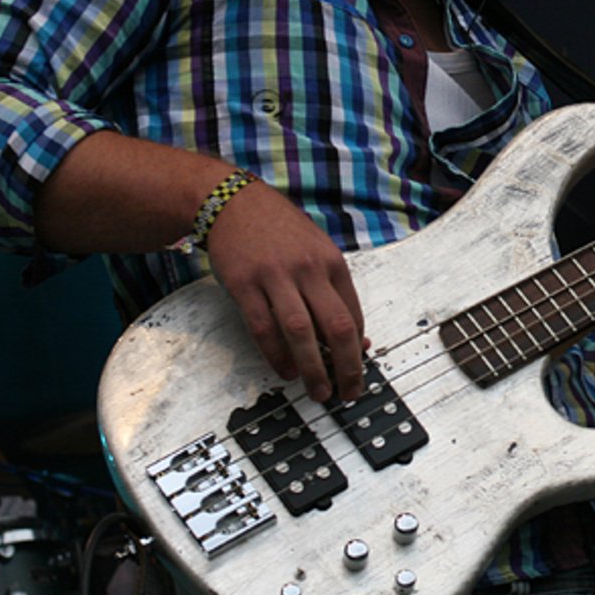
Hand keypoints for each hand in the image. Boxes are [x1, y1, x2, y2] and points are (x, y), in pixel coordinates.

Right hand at [203, 180, 365, 400]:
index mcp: (331, 262)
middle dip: (347, 366)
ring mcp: (275, 277)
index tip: (357, 368)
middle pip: (336, 326)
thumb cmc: (280, 229)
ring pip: (300, 332)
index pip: (353, 314)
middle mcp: (308, 269)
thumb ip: (331, 288)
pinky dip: (276, 355)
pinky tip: (285, 370)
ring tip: (318, 391)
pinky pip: (263, 328)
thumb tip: (353, 333)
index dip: (358, 348)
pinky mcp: (244, 285)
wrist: (236, 203)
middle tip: (348, 392)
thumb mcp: (317, 249)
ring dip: (312, 368)